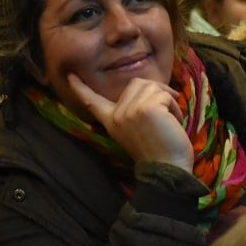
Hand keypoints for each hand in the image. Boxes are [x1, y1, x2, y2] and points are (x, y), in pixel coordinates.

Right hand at [68, 73, 193, 170]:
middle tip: (166, 111)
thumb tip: (149, 86)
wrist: (167, 170)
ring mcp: (130, 110)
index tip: (70, 76)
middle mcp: (117, 114)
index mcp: (111, 122)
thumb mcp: (136, 130)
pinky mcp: (146, 108)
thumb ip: (133, 111)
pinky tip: (174, 122)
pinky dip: (175, 107)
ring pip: (153, 86)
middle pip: (136, 82)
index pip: (92, 102)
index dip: (80, 89)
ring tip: (170, 119)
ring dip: (168, 100)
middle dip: (155, 91)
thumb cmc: (159, 152)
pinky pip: (166, 96)